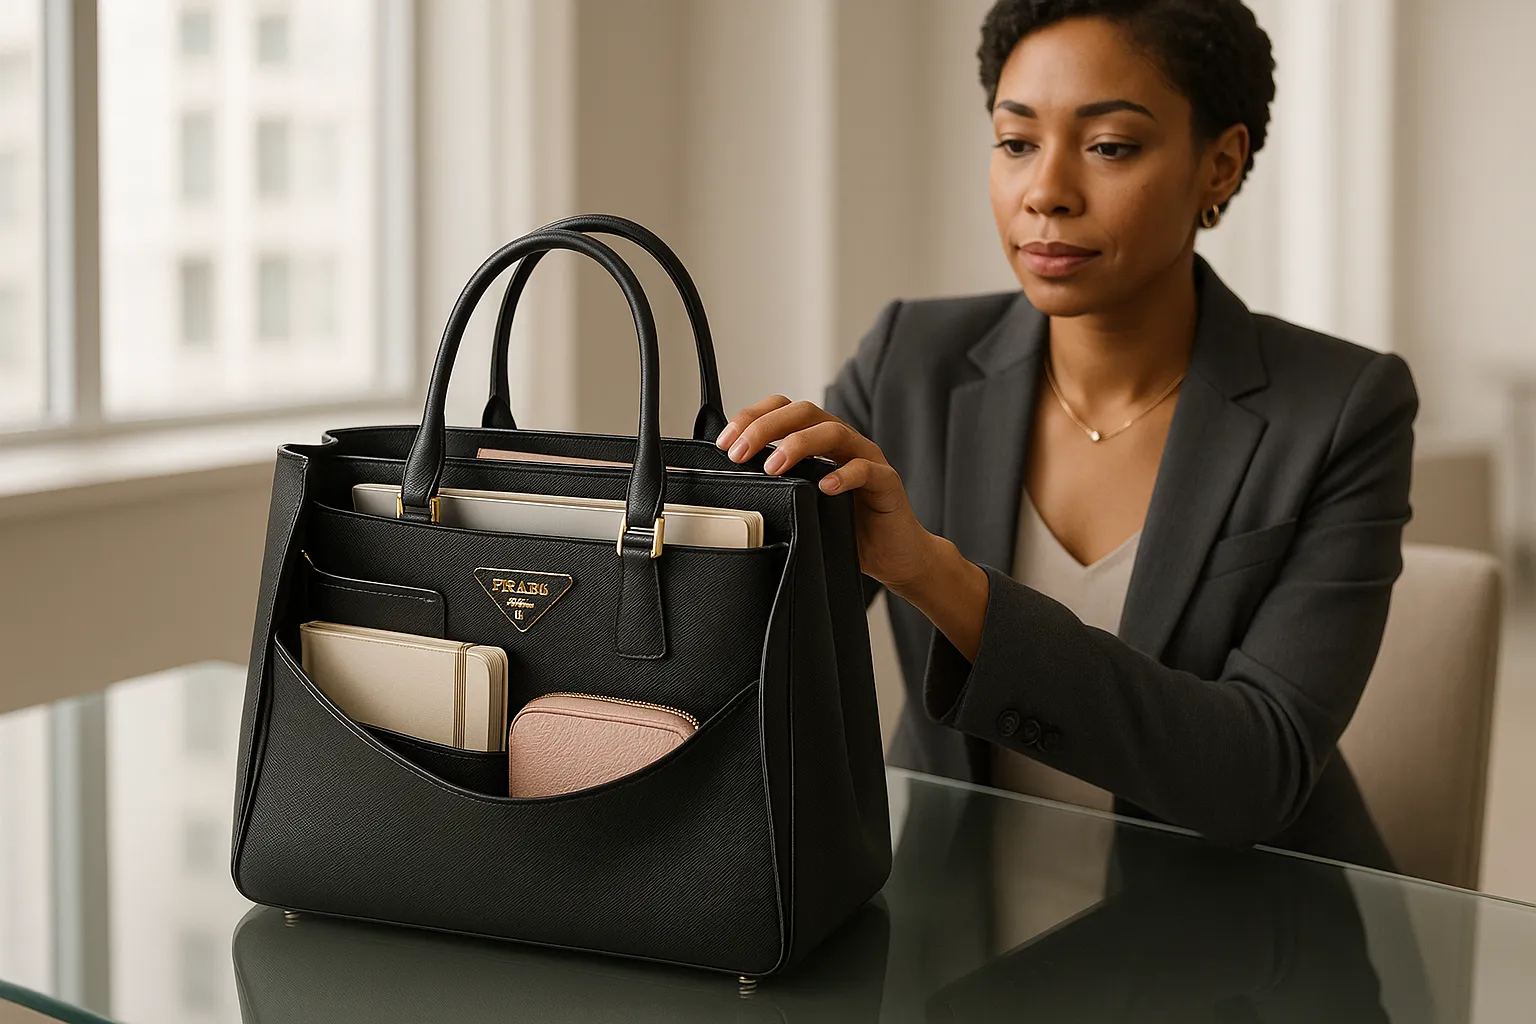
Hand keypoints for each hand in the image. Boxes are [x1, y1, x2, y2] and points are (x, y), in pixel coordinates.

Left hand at [716, 395, 940, 591]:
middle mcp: (843, 441)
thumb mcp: (803, 503)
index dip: (752, 418)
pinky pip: (865, 469)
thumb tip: (731, 484)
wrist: (894, 555)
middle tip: (740, 453)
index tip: (725, 443)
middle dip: (767, 427)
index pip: (784, 410)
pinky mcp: (886, 481)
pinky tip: (824, 488)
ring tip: (774, 466)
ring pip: (833, 431)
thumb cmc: (847, 528)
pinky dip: (843, 475)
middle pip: (804, 412)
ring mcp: (867, 458)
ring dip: (798, 444)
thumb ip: (778, 487)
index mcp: (820, 440)